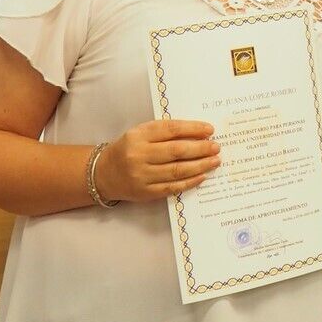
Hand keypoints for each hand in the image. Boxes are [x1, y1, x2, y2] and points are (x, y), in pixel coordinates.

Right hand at [94, 119, 219, 202]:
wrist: (104, 173)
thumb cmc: (129, 149)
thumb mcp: (141, 134)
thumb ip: (165, 133)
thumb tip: (199, 133)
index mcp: (138, 136)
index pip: (171, 129)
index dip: (193, 129)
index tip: (210, 129)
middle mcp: (138, 155)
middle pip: (177, 151)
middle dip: (201, 148)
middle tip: (216, 147)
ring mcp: (142, 176)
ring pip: (177, 170)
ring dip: (200, 166)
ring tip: (215, 161)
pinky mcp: (145, 192)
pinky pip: (172, 187)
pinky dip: (190, 182)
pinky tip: (202, 176)